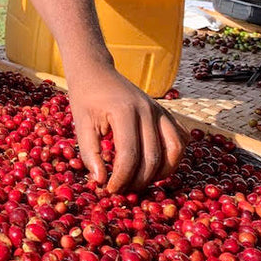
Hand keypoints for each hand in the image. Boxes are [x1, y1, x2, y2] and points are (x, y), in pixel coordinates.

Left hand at [66, 61, 186, 192]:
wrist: (96, 71)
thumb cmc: (85, 97)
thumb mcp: (80, 124)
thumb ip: (90, 153)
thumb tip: (101, 182)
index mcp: (124, 111)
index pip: (129, 155)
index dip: (121, 178)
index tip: (110, 189)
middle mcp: (148, 110)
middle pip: (153, 157)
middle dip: (138, 180)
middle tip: (123, 189)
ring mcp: (160, 110)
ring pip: (174, 150)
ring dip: (161, 172)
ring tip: (140, 180)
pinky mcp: (165, 112)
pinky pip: (180, 139)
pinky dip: (174, 156)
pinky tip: (156, 165)